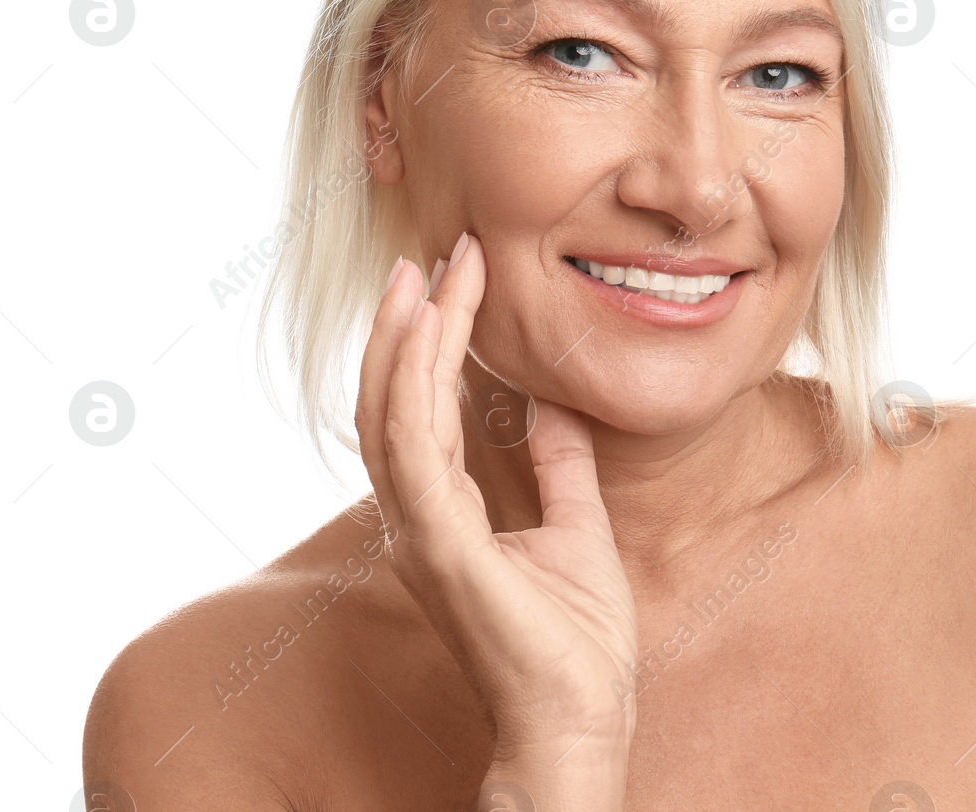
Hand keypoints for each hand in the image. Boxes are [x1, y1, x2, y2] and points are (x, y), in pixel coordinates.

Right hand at [355, 235, 639, 755]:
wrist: (583, 719)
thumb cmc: (576, 644)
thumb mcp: (577, 528)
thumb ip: (559, 465)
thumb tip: (550, 403)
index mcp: (446, 516)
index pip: (423, 412)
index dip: (431, 345)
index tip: (455, 279)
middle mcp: (419, 519)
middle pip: (393, 403)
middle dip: (408, 325)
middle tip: (430, 256)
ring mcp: (422, 533)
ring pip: (392, 415)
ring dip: (407, 339)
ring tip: (427, 274)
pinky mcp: (441, 547)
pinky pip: (413, 452)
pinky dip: (414, 386)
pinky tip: (428, 333)